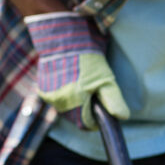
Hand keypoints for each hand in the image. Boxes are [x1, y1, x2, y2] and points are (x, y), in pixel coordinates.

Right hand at [25, 11, 128, 128]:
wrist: (66, 40)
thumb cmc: (88, 60)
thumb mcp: (106, 80)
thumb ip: (114, 100)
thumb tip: (122, 117)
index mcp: (74, 101)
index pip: (87, 124)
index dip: (96, 118)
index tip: (101, 107)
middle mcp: (58, 101)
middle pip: (76, 117)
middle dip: (86, 108)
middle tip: (92, 90)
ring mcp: (48, 95)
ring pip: (66, 109)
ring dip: (75, 101)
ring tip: (81, 82)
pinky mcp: (42, 88)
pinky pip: (57, 99)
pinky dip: (65, 94)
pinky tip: (71, 80)